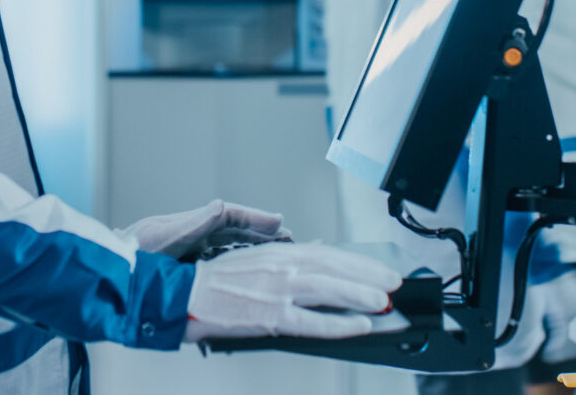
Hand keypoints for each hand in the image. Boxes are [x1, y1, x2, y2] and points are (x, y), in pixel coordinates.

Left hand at [124, 199, 288, 259]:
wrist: (111, 274)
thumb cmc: (133, 256)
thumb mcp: (166, 238)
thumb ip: (195, 225)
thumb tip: (221, 205)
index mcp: (189, 226)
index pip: (230, 217)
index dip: (256, 219)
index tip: (279, 222)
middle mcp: (191, 235)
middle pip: (233, 230)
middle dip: (261, 233)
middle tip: (289, 239)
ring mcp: (188, 250)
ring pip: (228, 246)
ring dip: (252, 248)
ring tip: (276, 254)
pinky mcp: (185, 267)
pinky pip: (216, 261)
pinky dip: (235, 262)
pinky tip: (247, 270)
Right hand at [181, 242, 404, 340]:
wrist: (182, 296)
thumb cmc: (213, 282)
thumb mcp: (253, 258)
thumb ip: (287, 257)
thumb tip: (317, 250)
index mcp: (277, 253)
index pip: (329, 253)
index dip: (359, 262)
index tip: (380, 269)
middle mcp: (280, 267)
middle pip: (335, 267)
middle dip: (369, 275)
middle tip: (394, 283)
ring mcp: (277, 292)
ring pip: (329, 289)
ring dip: (360, 295)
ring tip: (383, 302)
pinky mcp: (271, 317)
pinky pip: (314, 321)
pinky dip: (340, 323)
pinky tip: (359, 325)